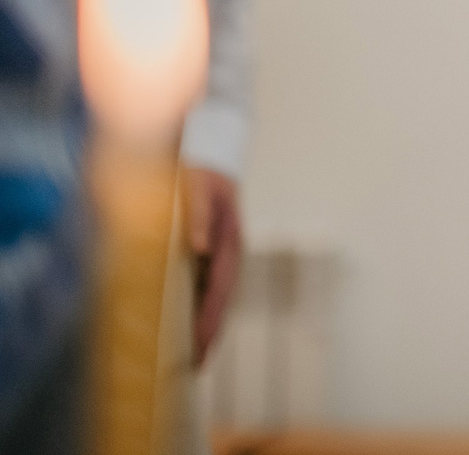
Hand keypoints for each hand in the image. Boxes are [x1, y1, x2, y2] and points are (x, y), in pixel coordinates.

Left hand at [182, 164, 242, 366]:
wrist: (202, 161)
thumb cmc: (198, 174)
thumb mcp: (196, 187)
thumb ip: (196, 214)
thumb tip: (199, 247)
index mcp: (230, 242)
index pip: (223, 289)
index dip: (212, 319)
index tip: (202, 346)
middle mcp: (227, 254)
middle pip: (222, 301)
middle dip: (210, 333)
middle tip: (196, 365)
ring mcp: (217, 257)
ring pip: (213, 298)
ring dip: (204, 326)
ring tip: (192, 357)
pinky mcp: (204, 257)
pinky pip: (201, 290)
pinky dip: (194, 311)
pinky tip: (181, 326)